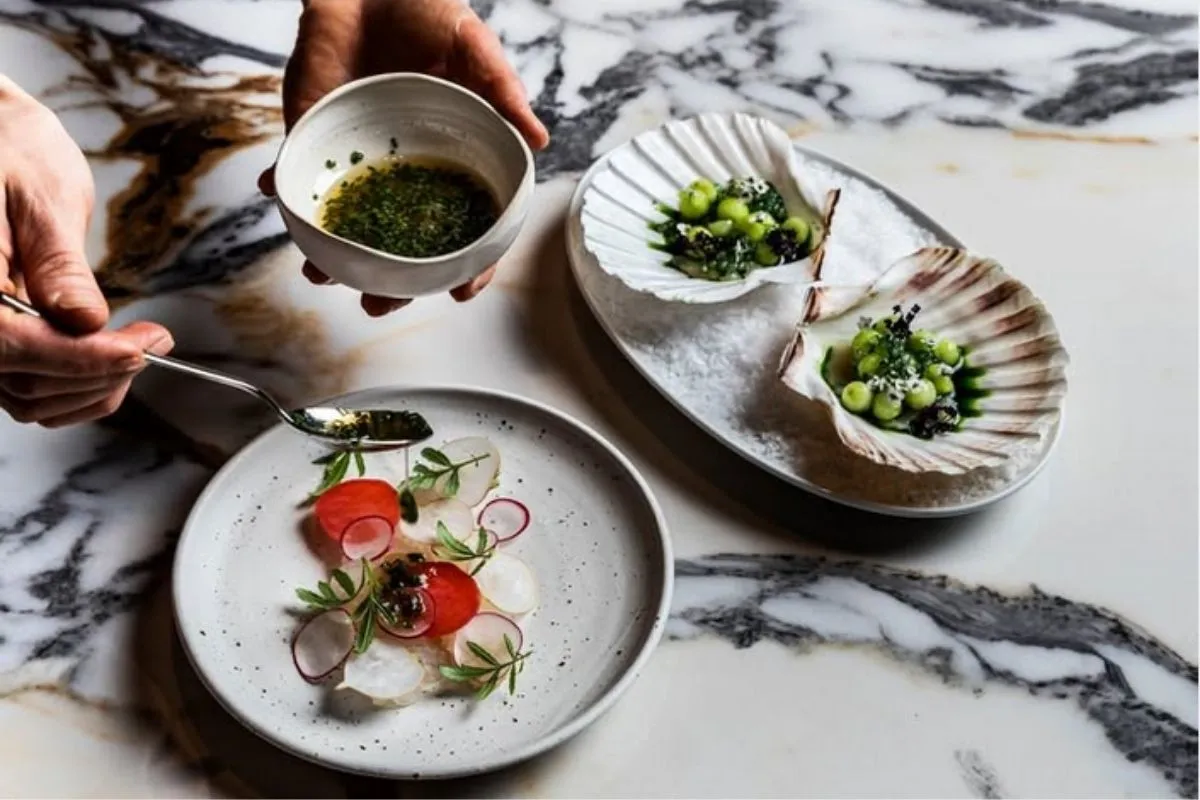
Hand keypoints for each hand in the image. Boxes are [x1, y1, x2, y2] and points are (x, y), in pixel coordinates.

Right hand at [0, 77, 173, 427]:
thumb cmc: (8, 152)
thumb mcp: (38, 197)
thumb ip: (58, 264)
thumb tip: (83, 319)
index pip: (15, 345)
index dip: (83, 357)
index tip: (141, 347)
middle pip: (27, 383)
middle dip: (101, 371)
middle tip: (155, 340)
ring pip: (30, 399)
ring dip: (94, 387)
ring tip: (140, 347)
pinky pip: (31, 390)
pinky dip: (79, 387)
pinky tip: (115, 360)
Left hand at [260, 0, 548, 316]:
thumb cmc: (430, 13)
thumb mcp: (476, 50)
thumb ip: (504, 93)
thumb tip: (539, 142)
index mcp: (449, 160)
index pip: (462, 226)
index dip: (466, 263)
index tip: (459, 291)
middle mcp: (404, 169)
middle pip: (400, 240)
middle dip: (388, 282)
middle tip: (377, 305)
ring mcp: (359, 156)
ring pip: (348, 220)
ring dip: (331, 254)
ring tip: (321, 275)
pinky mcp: (315, 131)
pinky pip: (298, 170)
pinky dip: (285, 188)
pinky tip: (280, 201)